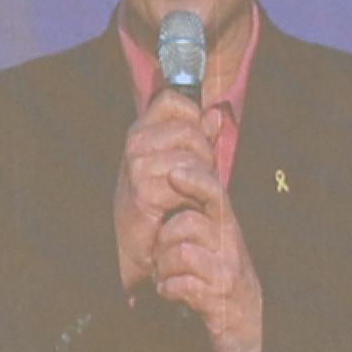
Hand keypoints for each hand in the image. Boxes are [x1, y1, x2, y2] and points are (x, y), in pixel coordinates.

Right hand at [111, 102, 193, 299]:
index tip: (197, 144)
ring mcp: (136, 165)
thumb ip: (201, 139)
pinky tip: (181, 208)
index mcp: (143, 132)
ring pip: (190, 157)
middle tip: (194, 181)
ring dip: (199, 180)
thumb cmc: (165, 207)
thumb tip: (215, 115)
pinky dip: (191, 197)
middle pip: (189, 129)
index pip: (174, 101)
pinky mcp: (142, 189)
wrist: (145, 250)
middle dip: (204, 156)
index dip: (194, 118)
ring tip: (187, 196)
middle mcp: (135, 143)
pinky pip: (186, 181)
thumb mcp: (186, 166)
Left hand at [122, 103, 262, 351]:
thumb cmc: (219, 277)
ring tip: (166, 278)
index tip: (174, 174)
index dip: (195, 181)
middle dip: (163, 239)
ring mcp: (226, 271)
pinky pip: (182, 284)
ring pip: (180, 252)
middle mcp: (230, 245)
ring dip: (163, 268)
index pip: (214, 192)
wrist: (246, 326)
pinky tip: (171, 293)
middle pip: (187, 222)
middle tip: (161, 256)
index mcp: (225, 226)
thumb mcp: (213, 241)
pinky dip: (169, 289)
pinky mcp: (219, 299)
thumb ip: (197, 211)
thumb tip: (176, 173)